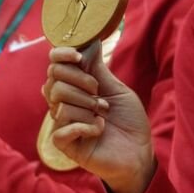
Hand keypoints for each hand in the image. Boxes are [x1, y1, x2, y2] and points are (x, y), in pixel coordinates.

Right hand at [42, 43, 155, 192]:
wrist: (139, 151)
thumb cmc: (129, 120)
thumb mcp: (116, 90)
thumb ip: (98, 69)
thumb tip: (90, 41)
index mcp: (75, 88)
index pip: (54, 66)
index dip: (61, 56)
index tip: (78, 55)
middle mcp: (64, 104)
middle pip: (54, 82)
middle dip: (81, 82)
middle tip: (99, 94)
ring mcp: (63, 124)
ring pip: (60, 105)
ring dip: (88, 107)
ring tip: (103, 114)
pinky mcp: (65, 145)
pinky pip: (63, 129)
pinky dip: (86, 126)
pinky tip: (99, 129)